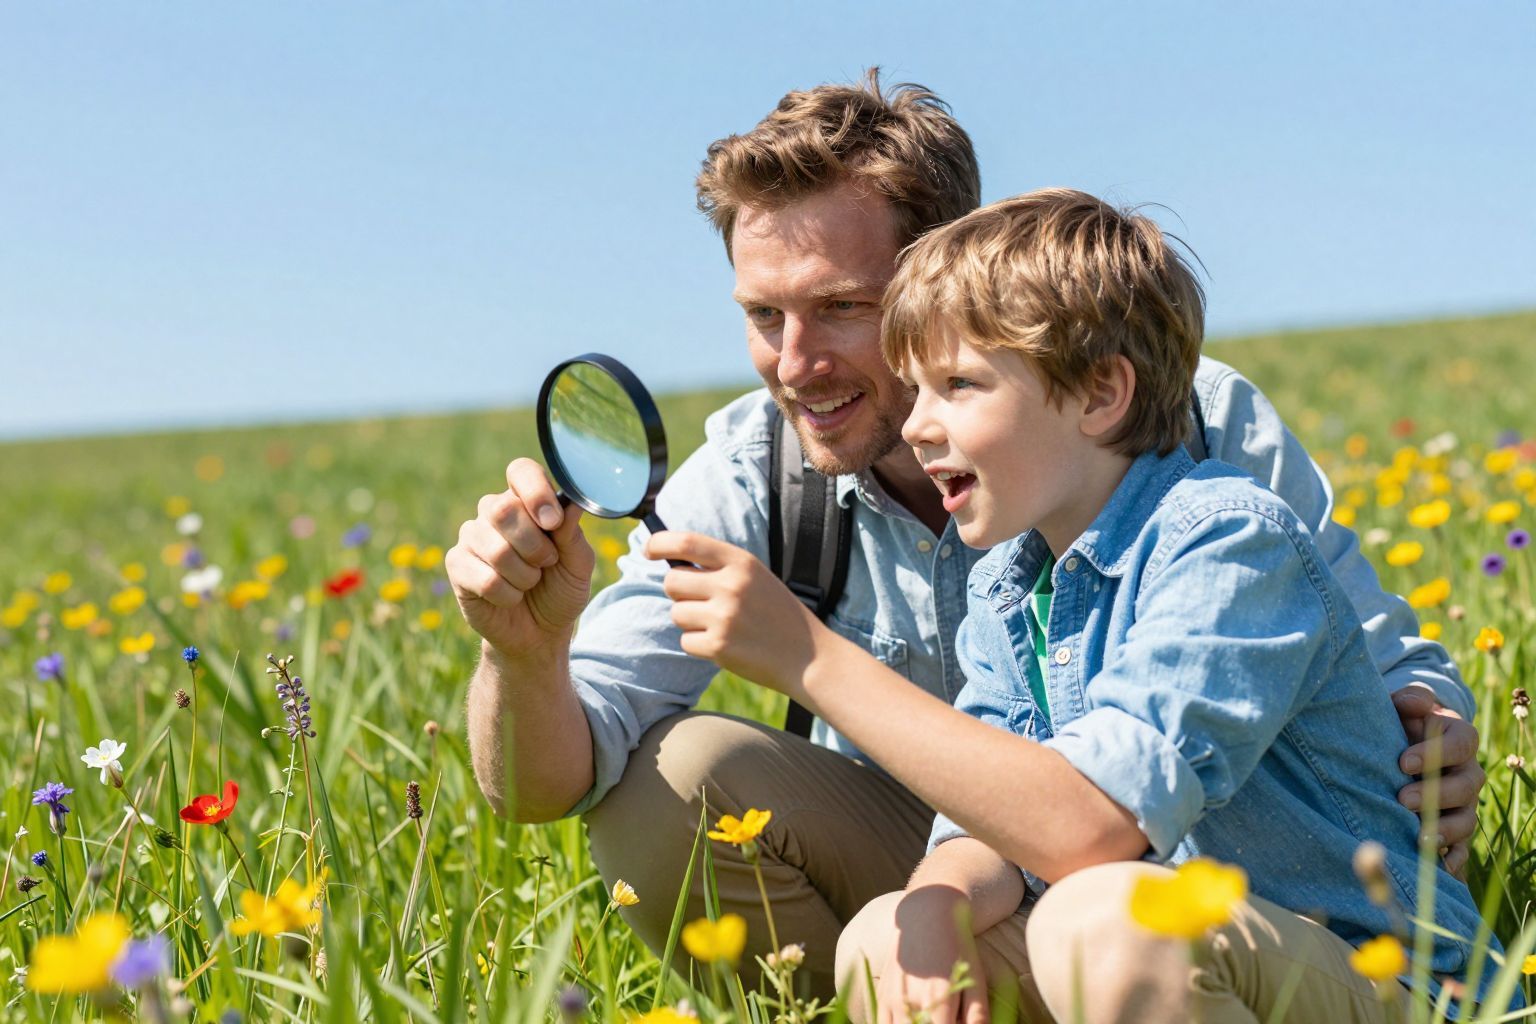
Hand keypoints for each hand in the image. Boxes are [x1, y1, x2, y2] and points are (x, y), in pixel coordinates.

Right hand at [446, 458, 595, 657]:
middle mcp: (494, 512)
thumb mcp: (578, 564)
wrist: (540, 632)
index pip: (521, 472)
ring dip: (525, 576)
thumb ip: (573, 535)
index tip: (552, 522)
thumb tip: (573, 504)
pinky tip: (511, 598)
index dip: (536, 492)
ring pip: (497, 550)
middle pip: (503, 510)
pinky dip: (509, 595)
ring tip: (529, 583)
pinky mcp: (457, 565)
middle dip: (534, 546)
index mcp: (526, 501)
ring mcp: (471, 537)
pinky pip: (485, 578)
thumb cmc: (560, 589)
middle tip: (546, 563)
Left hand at [645, 531, 821, 692]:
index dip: (660, 543)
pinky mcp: (718, 646)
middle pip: (672, 581)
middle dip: (678, 593)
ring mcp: (724, 616)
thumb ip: (720, 567)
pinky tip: (725, 645)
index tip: (648, 549)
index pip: (687, 542)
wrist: (808, 656)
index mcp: (741, 562)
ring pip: (676, 613)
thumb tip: (670, 561)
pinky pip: (685, 641)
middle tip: (700, 602)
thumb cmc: (777, 614)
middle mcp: (731, 585)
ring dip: (690, 622)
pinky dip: (699, 645)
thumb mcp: (756, 578)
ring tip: (721, 626)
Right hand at [877, 889, 987, 1023]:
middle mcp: (910, 1003)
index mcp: (938, 1001)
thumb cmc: (956, 948)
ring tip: (930, 1018)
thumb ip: (978, 1016)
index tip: (956, 1023)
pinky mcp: (881, 996)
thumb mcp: (975, 979)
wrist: (925, 916)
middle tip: (943, 1019)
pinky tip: (912, 1020)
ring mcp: (891, 1000)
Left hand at [1392, 683, 1485, 875]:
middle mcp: (1468, 773)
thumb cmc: (1401, 722)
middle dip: (1436, 795)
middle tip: (1402, 799)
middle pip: (1466, 787)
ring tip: (1418, 838)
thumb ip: (1410, 699)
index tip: (1402, 762)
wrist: (1401, 745)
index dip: (1436, 753)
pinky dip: (1453, 861)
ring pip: (1466, 821)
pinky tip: (1438, 870)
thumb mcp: (1404, 705)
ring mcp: (1464, 804)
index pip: (1461, 744)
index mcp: (1460, 738)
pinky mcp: (1455, 830)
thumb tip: (1411, 702)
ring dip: (1445, 831)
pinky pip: (1462, 849)